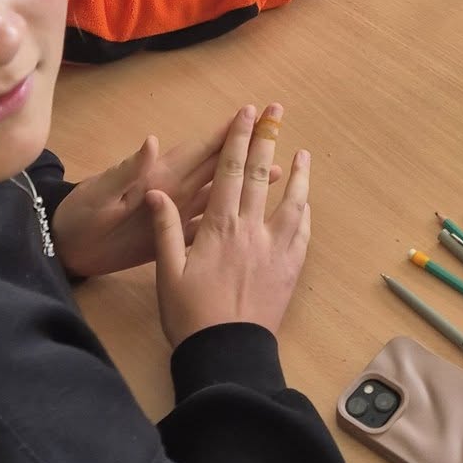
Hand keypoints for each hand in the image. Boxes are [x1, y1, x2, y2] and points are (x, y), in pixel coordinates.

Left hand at [52, 120, 282, 279]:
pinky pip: (206, 222)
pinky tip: (248, 216)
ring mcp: (174, 210)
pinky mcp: (171, 233)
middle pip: (217, 163)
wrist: (67, 246)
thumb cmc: (81, 216)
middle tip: (276, 125)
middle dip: (246, 144)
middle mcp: (174, 188)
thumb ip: (129, 169)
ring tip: (278, 170)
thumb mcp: (102, 193)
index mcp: (160, 175)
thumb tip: (153, 141)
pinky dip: (228, 215)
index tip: (253, 112)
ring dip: (246, 179)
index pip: (200, 149)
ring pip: (219, 191)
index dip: (225, 131)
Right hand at [150, 105, 311, 347]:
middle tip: (275, 112)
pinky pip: (302, 233)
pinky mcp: (290, 268)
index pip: (229, 171)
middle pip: (260, 176)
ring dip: (298, 174)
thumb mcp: (167, 271)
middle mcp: (251, 230)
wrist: (226, 351)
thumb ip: (165, 228)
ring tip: (303, 152)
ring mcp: (275, 248)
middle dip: (267, 139)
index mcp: (218, 227)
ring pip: (290, 201)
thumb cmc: (190, 314)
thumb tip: (157, 191)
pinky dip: (304, 212)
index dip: (237, 139)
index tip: (245, 114)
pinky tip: (306, 203)